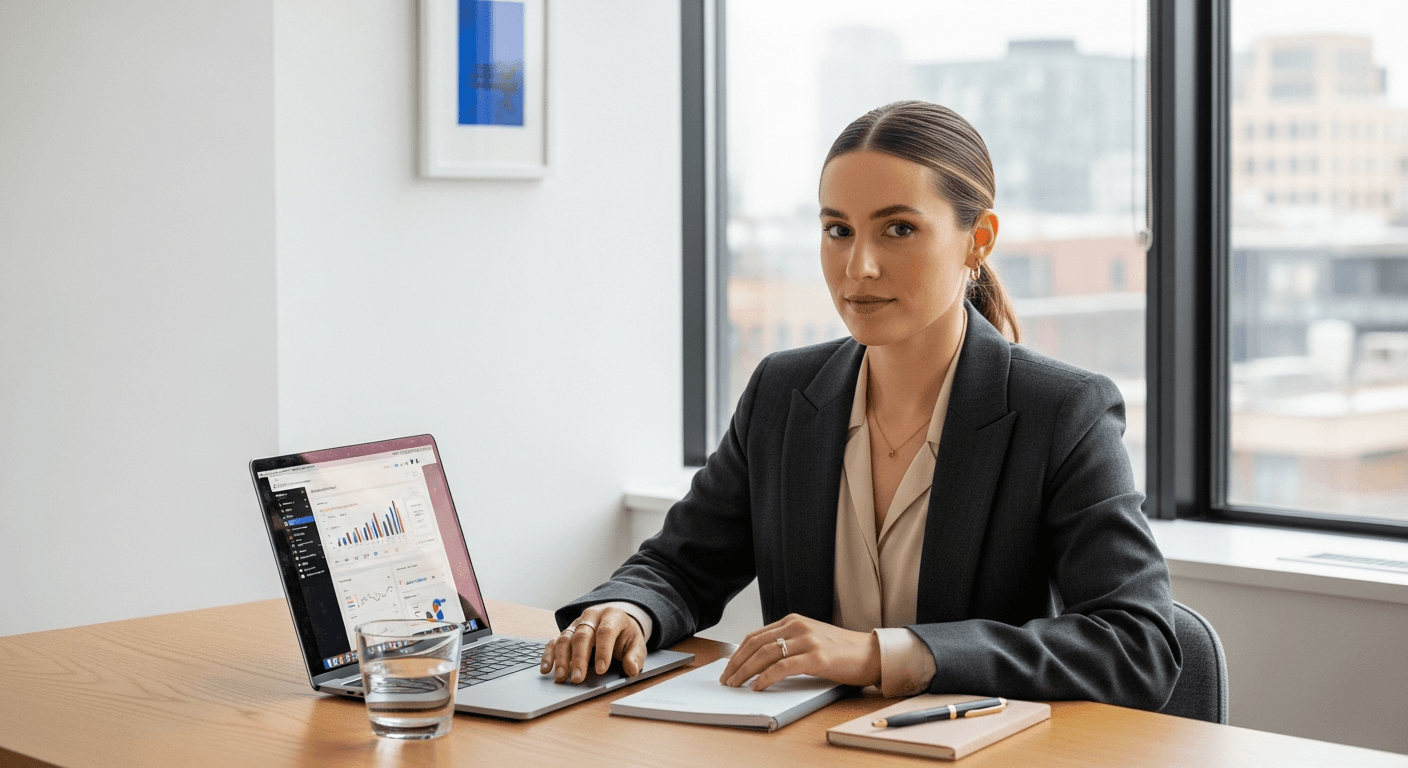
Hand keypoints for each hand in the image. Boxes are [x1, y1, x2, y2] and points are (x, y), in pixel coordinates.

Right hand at [539, 605, 646, 683]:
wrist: (615, 620)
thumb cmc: (626, 635)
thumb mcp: (637, 643)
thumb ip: (635, 656)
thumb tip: (632, 669)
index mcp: (612, 616)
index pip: (606, 631)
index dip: (603, 650)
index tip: (601, 670)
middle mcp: (592, 616)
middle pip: (583, 635)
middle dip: (579, 658)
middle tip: (578, 678)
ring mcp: (577, 623)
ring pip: (566, 638)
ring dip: (562, 658)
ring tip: (561, 677)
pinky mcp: (567, 632)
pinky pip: (554, 641)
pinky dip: (549, 655)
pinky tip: (546, 669)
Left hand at [719, 614, 880, 690]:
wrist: (872, 654)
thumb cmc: (841, 651)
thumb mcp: (810, 640)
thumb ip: (788, 644)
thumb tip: (759, 662)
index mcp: (794, 620)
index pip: (756, 635)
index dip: (738, 653)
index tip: (728, 667)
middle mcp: (797, 626)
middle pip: (755, 644)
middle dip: (736, 663)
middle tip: (726, 679)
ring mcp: (807, 640)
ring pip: (765, 654)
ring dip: (746, 672)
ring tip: (737, 685)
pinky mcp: (816, 657)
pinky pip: (782, 667)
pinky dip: (765, 678)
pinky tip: (758, 686)